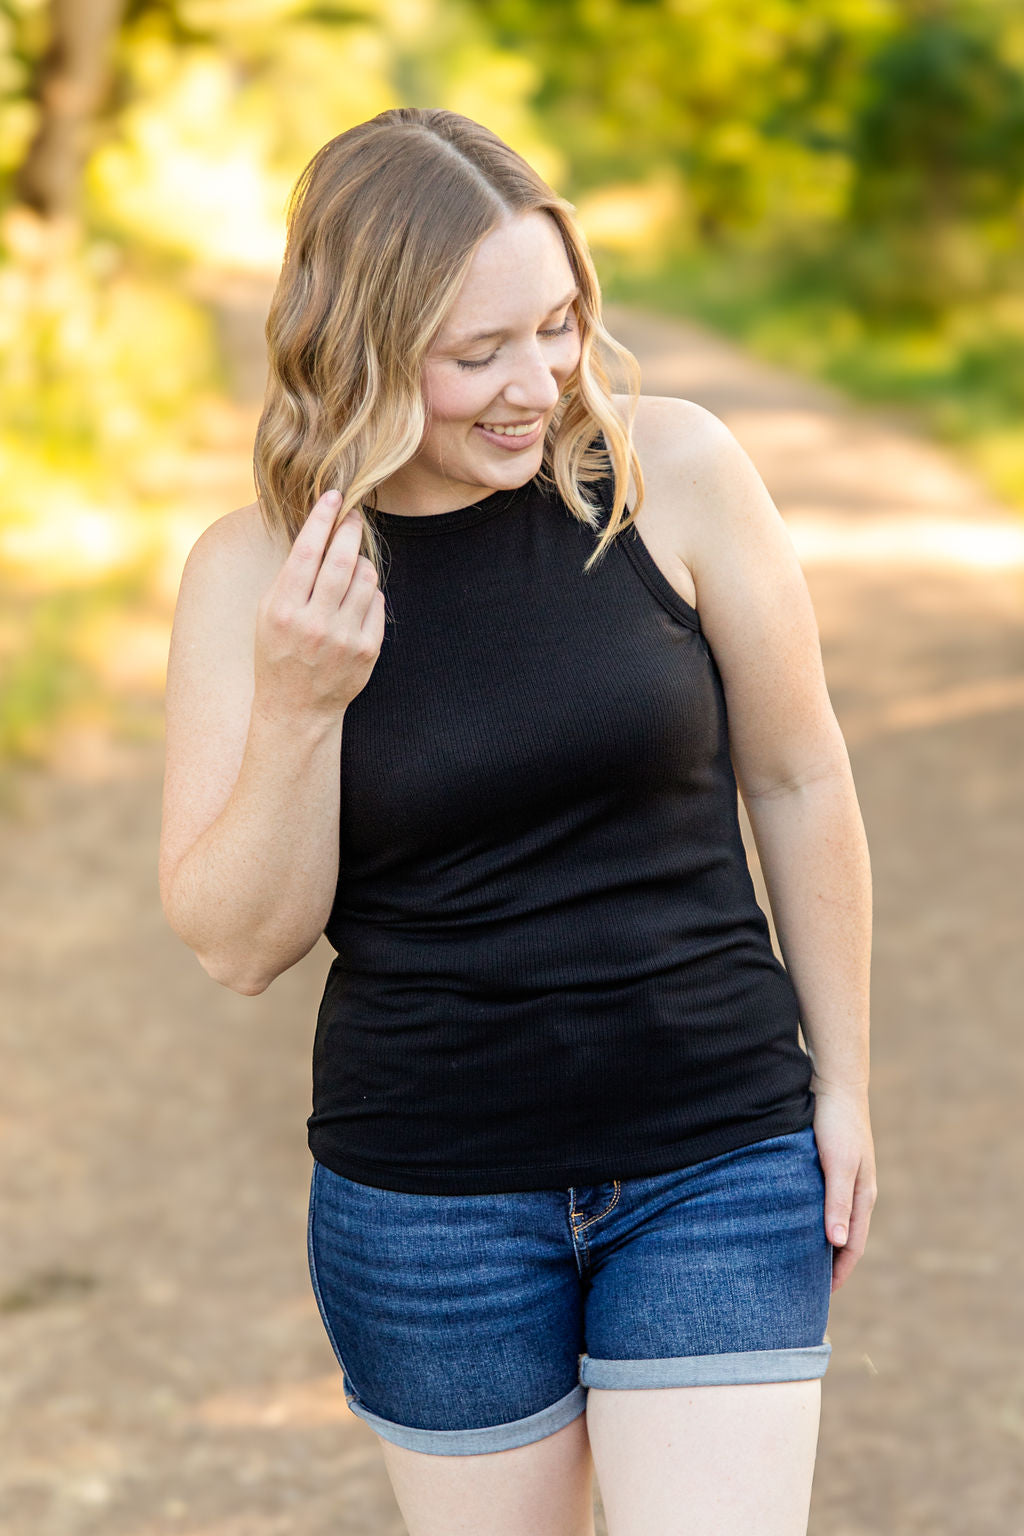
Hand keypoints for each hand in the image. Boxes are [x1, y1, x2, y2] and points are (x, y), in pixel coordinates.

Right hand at [253, 492, 385, 723]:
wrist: (296, 708)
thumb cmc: (278, 653)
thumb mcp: (268, 614)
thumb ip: (290, 576)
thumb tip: (318, 530)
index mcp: (282, 610)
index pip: (306, 552)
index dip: (322, 518)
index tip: (332, 496)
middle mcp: (314, 624)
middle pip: (342, 560)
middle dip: (350, 529)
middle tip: (353, 515)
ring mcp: (343, 638)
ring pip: (365, 577)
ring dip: (360, 561)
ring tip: (350, 563)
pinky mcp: (367, 650)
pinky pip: (376, 601)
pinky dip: (368, 591)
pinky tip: (355, 598)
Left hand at [811, 1082, 876, 1293]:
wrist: (835, 1084)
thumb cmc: (837, 1124)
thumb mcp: (837, 1164)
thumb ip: (837, 1202)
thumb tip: (838, 1244)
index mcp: (862, 1196)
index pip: (853, 1246)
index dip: (839, 1272)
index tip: (821, 1296)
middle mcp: (856, 1191)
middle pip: (845, 1238)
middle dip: (831, 1263)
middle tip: (806, 1286)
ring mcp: (844, 1178)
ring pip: (833, 1220)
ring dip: (820, 1242)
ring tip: (797, 1260)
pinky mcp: (830, 1165)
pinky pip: (822, 1202)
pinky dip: (812, 1218)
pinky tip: (792, 1221)